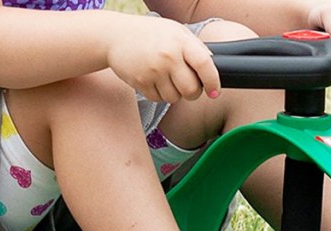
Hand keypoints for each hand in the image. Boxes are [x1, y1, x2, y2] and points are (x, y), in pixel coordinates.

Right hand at [106, 16, 220, 102]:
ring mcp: (153, 71)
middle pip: (190, 89)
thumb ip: (195, 46)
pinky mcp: (140, 82)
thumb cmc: (150, 33)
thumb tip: (213, 65)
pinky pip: (158, 99)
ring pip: (174, 98)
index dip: (213, 81)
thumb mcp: (175, 31)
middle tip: (190, 88)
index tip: (214, 91)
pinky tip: (155, 82)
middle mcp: (168, 57)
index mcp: (180, 42)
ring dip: (175, 94)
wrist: (116, 36)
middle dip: (193, 93)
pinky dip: (160, 95)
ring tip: (168, 80)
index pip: (204, 64)